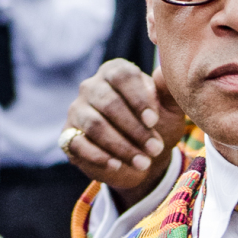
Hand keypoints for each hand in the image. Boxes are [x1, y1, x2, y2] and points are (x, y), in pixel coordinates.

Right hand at [63, 59, 186, 208]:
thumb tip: (166, 73)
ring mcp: (77, 111)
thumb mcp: (169, 110)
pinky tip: (117, 165)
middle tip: (155, 149)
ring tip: (143, 163)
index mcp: (115, 72)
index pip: (121, 76)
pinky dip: (99, 156)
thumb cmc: (157, 125)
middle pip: (108, 103)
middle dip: (135, 129)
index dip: (138, 98)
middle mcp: (92, 87)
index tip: (153, 121)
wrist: (143, 155)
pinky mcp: (69, 135)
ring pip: (95, 125)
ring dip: (121, 147)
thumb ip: (169, 91)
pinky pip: (79, 144)